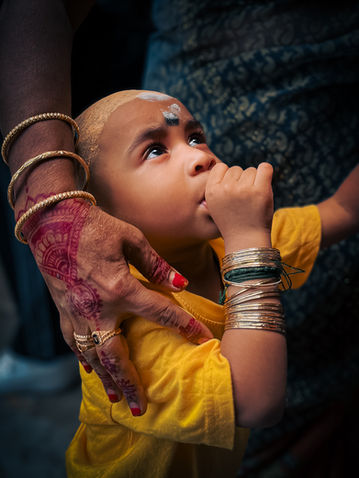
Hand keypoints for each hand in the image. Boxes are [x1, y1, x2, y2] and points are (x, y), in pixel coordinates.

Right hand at [22, 198, 212, 414]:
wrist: (54, 222)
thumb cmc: (95, 227)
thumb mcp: (131, 238)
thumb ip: (156, 265)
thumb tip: (180, 284)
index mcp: (120, 288)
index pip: (160, 313)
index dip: (185, 326)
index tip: (203, 339)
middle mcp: (97, 308)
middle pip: (117, 355)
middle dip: (130, 383)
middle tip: (141, 407)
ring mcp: (77, 312)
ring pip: (93, 356)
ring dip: (106, 379)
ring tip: (118, 399)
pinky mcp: (63, 310)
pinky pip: (73, 342)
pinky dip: (83, 359)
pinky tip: (90, 369)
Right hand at [205, 162, 273, 249]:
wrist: (246, 241)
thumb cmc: (232, 222)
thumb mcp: (216, 204)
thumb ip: (218, 185)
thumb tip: (228, 168)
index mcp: (211, 190)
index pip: (220, 167)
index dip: (227, 177)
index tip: (231, 190)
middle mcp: (226, 188)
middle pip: (236, 169)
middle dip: (240, 181)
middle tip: (242, 200)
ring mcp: (243, 189)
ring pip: (250, 171)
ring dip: (253, 182)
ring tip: (251, 200)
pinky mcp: (260, 191)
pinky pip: (265, 168)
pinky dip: (266, 172)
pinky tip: (263, 185)